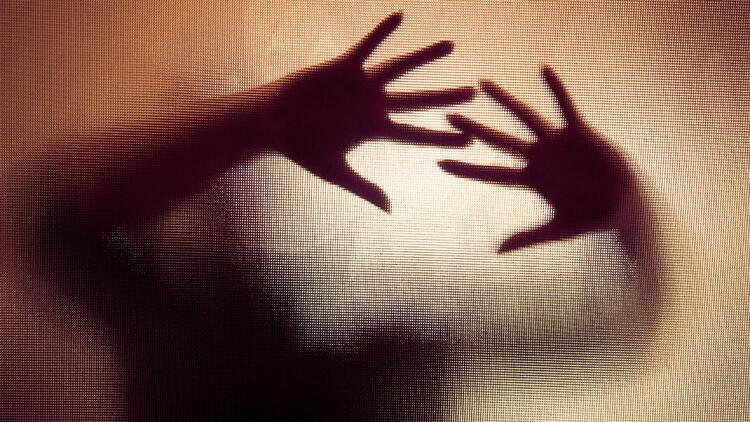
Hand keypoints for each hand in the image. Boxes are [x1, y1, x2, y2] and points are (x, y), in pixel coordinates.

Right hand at [273, 12, 473, 211]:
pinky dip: (382, 32)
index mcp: (374, 130)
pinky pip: (367, 46)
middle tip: (474, 92)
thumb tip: (390, 209)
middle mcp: (373, 105)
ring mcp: (361, 85)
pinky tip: (400, 16)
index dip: (442, 136)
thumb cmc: (301, 149)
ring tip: (451, 45)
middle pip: (418, 100)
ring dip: (424, 57)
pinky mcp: (343, 66)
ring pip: (400, 68)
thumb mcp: (335, 172)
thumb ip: (364, 188)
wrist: (272, 123)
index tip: (469, 138)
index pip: (416, 134)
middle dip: (445, 97)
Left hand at [440, 67, 630, 251]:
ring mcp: (556, 143)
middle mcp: (538, 158)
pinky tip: (544, 69)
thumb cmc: (592, 219)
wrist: (625, 205)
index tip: (439, 163)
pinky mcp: (579, 131)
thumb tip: (497, 251)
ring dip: (504, 101)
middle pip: (498, 141)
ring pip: (524, 117)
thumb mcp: (557, 230)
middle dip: (474, 129)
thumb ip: (527, 238)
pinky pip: (565, 106)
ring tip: (483, 84)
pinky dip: (556, 89)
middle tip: (449, 117)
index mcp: (530, 180)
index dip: (466, 169)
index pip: (490, 173)